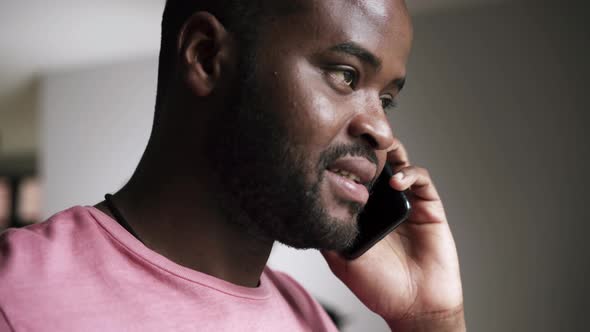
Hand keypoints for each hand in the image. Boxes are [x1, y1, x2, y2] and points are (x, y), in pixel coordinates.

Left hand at [322, 138, 464, 329]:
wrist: (413, 305)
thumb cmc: (378, 286)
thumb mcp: (340, 260)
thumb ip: (326, 235)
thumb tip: (303, 211)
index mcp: (362, 211)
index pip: (353, 174)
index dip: (345, 159)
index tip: (331, 146)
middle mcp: (383, 202)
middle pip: (375, 162)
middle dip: (366, 146)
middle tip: (354, 135)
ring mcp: (406, 201)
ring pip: (398, 161)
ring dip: (388, 152)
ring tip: (375, 153)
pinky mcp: (429, 206)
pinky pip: (421, 179)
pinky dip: (409, 173)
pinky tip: (396, 182)